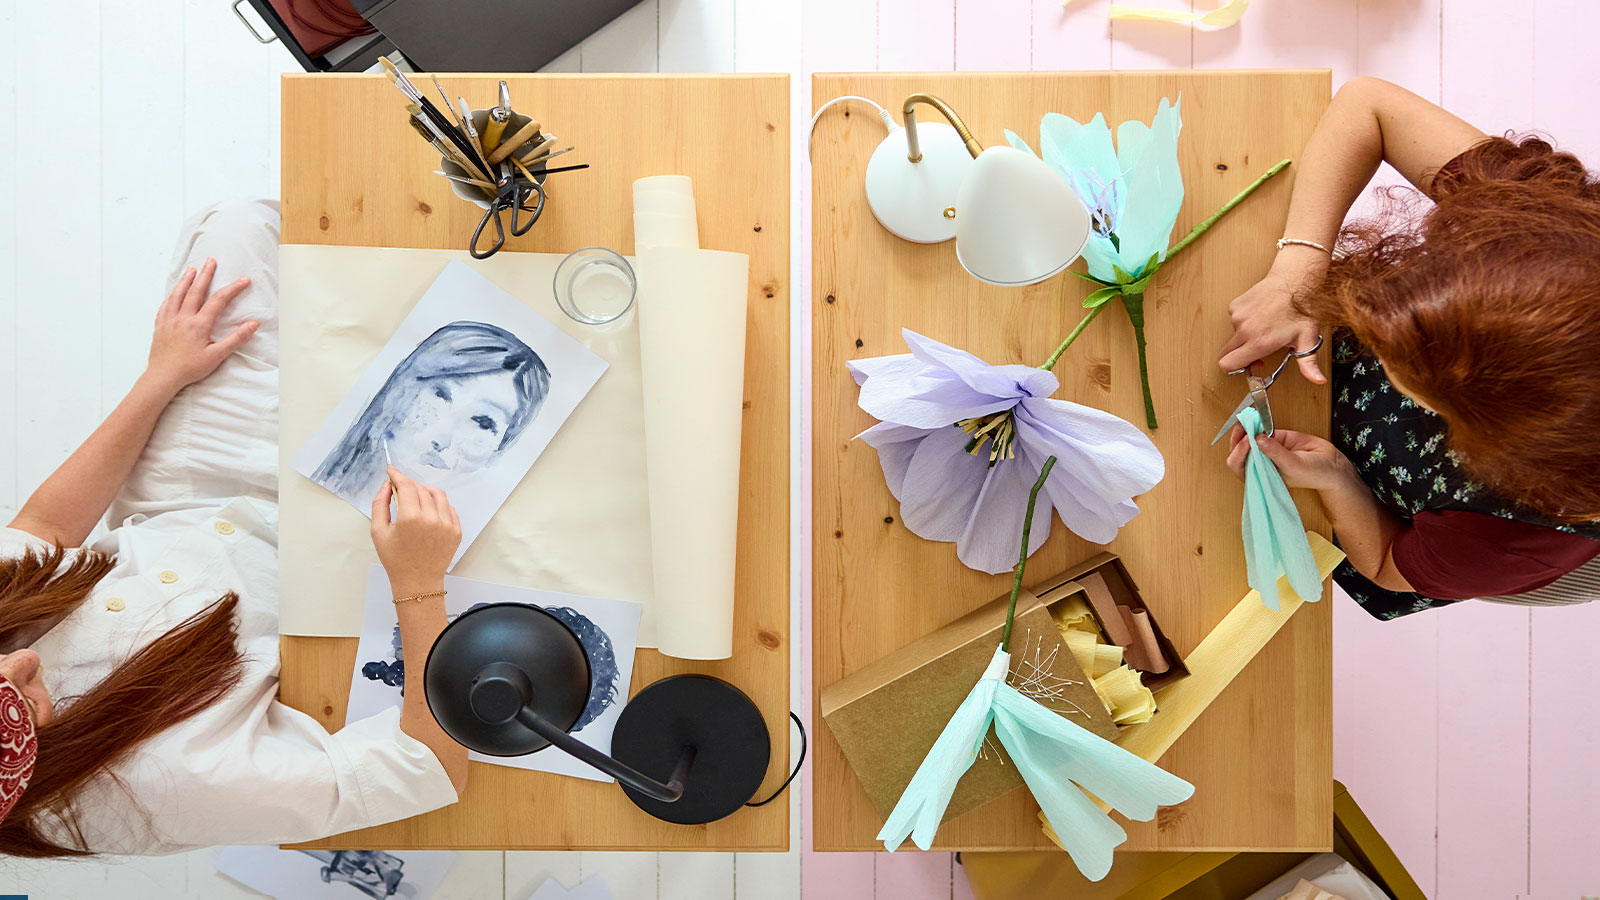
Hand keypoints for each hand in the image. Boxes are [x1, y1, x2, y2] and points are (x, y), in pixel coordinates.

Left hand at [145, 258, 256, 393]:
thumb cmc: (190, 368)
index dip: (232, 288)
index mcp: (198, 324)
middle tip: (211, 261)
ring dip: (186, 280)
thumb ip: (235, 339)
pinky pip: (165, 305)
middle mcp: (183, 318)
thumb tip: (253, 324)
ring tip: (192, 269)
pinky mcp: (160, 325)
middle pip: (195, 291)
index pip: (218, 301)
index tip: (243, 280)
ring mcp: (169, 320)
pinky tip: (174, 291)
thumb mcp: (217, 356)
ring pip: (177, 294)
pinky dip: (171, 295)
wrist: (163, 376)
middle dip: (205, 274)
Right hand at [370, 467, 461, 597]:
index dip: (398, 476)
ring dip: (425, 491)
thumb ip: (380, 504)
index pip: (406, 486)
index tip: (392, 471)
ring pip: (438, 495)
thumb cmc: (395, 559)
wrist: (417, 582)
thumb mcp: (378, 531)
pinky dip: (438, 504)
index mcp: (411, 518)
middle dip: (409, 485)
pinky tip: (428, 511)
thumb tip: (386, 485)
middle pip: (421, 489)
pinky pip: (449, 508)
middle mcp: (432, 519)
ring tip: (415, 498)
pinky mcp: (456, 531)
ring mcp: (447, 525)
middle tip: (400, 489)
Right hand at [1216, 264, 1325, 383]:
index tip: (1252, 363)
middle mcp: (1245, 330)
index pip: (1228, 364)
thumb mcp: (1307, 339)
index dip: (1238, 368)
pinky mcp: (1235, 306)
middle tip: (1257, 348)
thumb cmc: (1301, 309)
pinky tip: (1259, 315)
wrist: (1294, 281)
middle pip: (1225, 353)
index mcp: (1259, 342)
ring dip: (1244, 336)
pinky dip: (1244, 321)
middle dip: (1238, 355)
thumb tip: (1318, 380)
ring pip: (1233, 336)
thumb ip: (1309, 364)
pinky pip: (1234, 320)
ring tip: (1264, 326)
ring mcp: (1238, 317)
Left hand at [1225, 425, 1359, 491]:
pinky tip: (1257, 415)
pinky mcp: (1274, 437)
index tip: (1247, 440)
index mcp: (1259, 477)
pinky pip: (1261, 428)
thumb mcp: (1294, 466)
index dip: (1239, 452)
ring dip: (1245, 427)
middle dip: (1238, 437)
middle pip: (1238, 450)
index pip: (1238, 466)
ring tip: (1249, 418)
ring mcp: (1265, 450)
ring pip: (1247, 437)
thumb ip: (1276, 453)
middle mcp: (1258, 464)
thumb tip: (1259, 439)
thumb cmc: (1314, 474)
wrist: (1330, 465)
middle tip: (1244, 425)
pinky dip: (1257, 421)